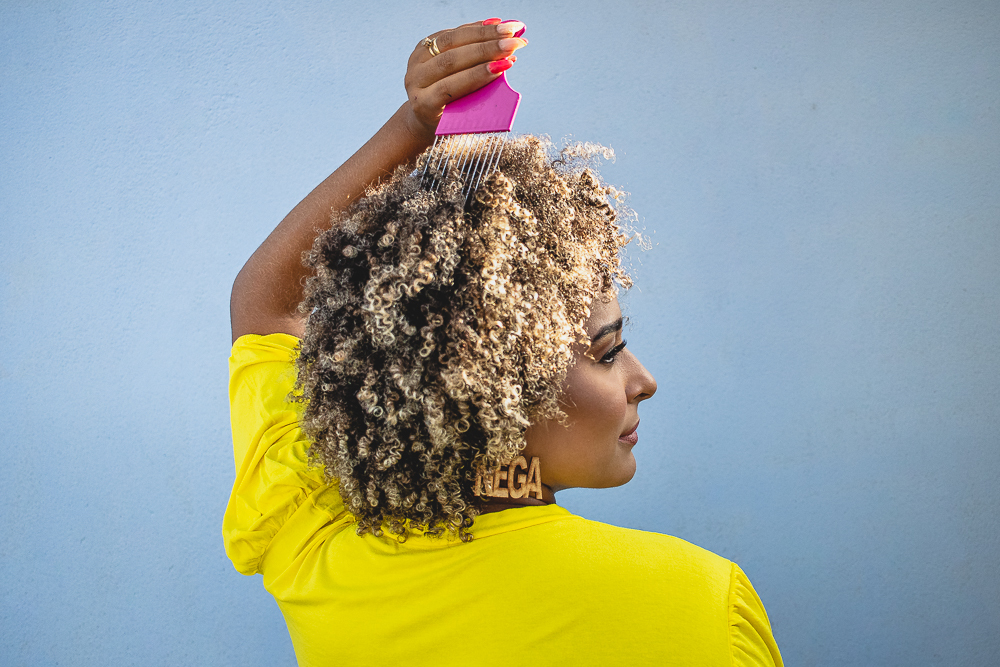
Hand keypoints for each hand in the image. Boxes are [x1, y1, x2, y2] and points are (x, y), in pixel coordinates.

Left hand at [403, 19, 527, 141]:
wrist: (424, 113)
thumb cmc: (449, 119)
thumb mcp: (461, 118)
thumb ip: (477, 99)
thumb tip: (501, 68)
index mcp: (422, 104)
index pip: (449, 86)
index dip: (477, 76)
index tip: (503, 66)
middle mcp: (415, 79)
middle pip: (451, 60)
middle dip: (486, 50)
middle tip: (513, 43)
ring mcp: (417, 60)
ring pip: (451, 41)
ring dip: (485, 34)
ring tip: (510, 30)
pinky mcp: (423, 45)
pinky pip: (452, 33)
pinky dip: (476, 28)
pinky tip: (496, 24)